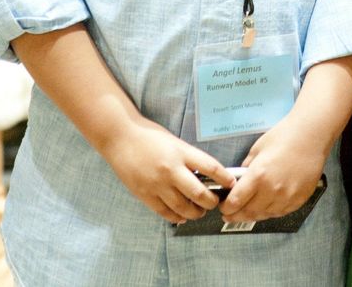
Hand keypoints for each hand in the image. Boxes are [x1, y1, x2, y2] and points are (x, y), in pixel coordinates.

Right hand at [101, 116, 236, 223]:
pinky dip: (177, 217)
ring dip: (195, 213)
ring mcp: (157, 184)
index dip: (224, 178)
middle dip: (211, 202)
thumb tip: (204, 174)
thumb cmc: (148, 135)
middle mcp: (171, 169)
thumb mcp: (173, 141)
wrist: (120, 137)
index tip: (231, 183)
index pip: (210, 167)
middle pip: (199, 193)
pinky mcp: (145, 195)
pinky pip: (165, 212)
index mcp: (181, 152)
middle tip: (215, 203)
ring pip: (183, 207)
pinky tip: (182, 217)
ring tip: (199, 211)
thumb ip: (187, 157)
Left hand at [218, 113, 327, 223]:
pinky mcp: (298, 200)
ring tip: (247, 211)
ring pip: (264, 215)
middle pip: (248, 213)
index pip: (235, 202)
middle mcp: (271, 191)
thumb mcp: (258, 149)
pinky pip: (280, 213)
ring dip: (253, 215)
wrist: (311, 135)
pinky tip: (266, 206)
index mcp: (258, 176)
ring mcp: (286, 198)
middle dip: (236, 216)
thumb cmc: (284, 136)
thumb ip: (247, 167)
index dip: (227, 208)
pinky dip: (270, 212)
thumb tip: (240, 180)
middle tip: (229, 215)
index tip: (223, 207)